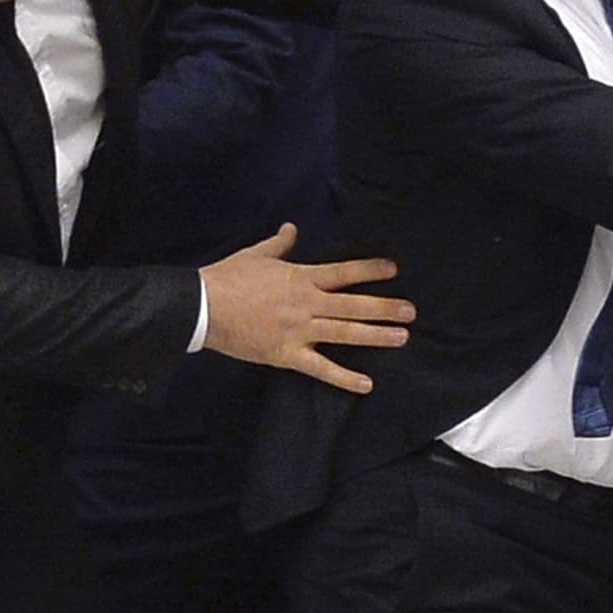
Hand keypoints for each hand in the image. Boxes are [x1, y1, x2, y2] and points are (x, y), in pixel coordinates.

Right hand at [199, 224, 415, 393]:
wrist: (201, 306)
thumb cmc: (228, 277)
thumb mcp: (256, 254)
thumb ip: (280, 244)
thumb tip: (291, 228)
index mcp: (301, 278)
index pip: (344, 272)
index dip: (370, 270)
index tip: (394, 269)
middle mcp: (307, 304)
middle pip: (353, 305)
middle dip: (384, 307)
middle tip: (411, 311)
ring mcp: (299, 331)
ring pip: (344, 333)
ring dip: (375, 336)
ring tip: (402, 337)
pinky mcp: (286, 355)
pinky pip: (320, 368)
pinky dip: (343, 378)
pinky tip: (366, 385)